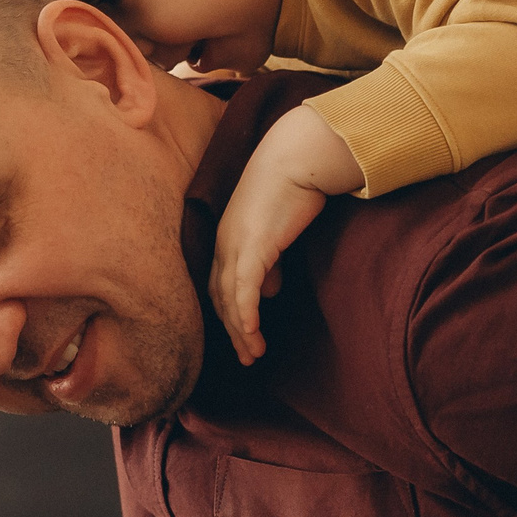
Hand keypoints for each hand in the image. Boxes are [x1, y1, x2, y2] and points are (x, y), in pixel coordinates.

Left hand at [209, 106, 365, 364]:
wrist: (296, 158)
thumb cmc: (291, 187)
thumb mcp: (276, 229)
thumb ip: (270, 260)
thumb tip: (269, 290)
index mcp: (227, 239)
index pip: (221, 285)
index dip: (230, 313)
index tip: (243, 336)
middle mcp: (224, 244)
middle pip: (221, 298)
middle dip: (232, 331)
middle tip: (248, 357)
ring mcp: (235, 245)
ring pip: (231, 299)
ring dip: (241, 331)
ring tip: (255, 354)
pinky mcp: (253, 246)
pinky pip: (245, 289)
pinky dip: (246, 314)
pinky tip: (252, 334)